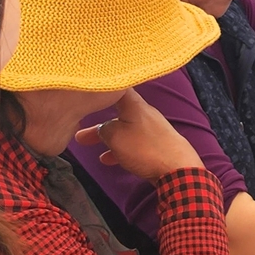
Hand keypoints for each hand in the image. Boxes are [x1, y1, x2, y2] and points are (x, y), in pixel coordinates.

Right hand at [75, 91, 202, 182]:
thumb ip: (104, 129)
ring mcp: (151, 129)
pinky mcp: (156, 145)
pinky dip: (119, 149)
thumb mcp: (116, 137)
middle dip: (96, 119)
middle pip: (116, 112)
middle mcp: (144, 113)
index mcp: (135, 105)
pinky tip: (107, 159)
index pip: (118, 87)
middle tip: (77, 125)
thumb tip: (103, 128)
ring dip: (105, 136)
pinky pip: (132, 143)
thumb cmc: (145, 149)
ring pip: (123, 129)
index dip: (103, 86)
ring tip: (84, 144)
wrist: (178, 169)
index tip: (89, 85)